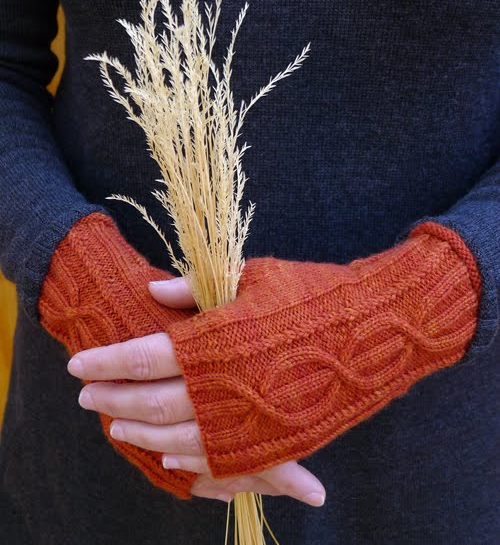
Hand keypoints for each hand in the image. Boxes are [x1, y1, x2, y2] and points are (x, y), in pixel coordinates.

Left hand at [67, 277, 325, 505]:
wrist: (372, 331)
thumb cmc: (312, 294)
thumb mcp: (252, 277)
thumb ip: (195, 288)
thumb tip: (150, 292)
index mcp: (217, 342)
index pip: (143, 356)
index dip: (106, 361)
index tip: (78, 364)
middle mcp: (225, 389)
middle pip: (151, 401)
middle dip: (112, 398)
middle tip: (86, 397)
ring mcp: (248, 422)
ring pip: (177, 439)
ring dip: (140, 434)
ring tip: (115, 427)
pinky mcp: (271, 444)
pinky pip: (216, 462)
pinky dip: (185, 461)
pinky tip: (168, 457)